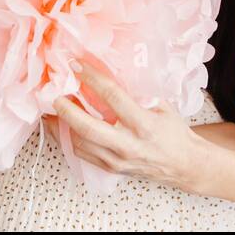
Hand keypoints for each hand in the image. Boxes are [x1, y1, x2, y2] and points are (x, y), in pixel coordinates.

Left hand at [52, 61, 207, 192]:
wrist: (183, 165)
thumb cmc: (173, 133)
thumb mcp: (162, 106)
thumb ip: (138, 92)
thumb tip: (112, 71)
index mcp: (144, 124)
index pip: (113, 97)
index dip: (92, 79)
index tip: (77, 65)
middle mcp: (129, 145)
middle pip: (88, 128)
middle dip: (67, 110)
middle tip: (54, 94)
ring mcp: (117, 160)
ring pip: (79, 144)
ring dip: (61, 125)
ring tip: (52, 109)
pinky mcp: (111, 168)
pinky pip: (82, 154)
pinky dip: (67, 139)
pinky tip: (61, 127)